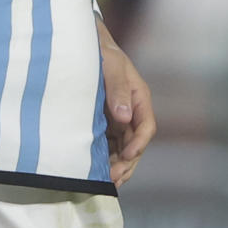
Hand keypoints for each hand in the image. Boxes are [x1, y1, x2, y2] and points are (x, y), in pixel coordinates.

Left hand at [101, 22, 155, 187]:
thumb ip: (118, 89)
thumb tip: (123, 117)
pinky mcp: (103, 122)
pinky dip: (105, 158)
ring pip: (122, 147)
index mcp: (139, 99)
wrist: (81, 45)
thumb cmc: (99, 52)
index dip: (138, 143)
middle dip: (127, 162)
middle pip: (135, 143)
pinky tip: (96, 171)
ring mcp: (117, 118)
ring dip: (117, 165)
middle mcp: (131, 111)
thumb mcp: (110, 66)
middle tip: (114, 179)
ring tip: (106, 182)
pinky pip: (108, 143)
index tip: (127, 155)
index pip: (146, 127)